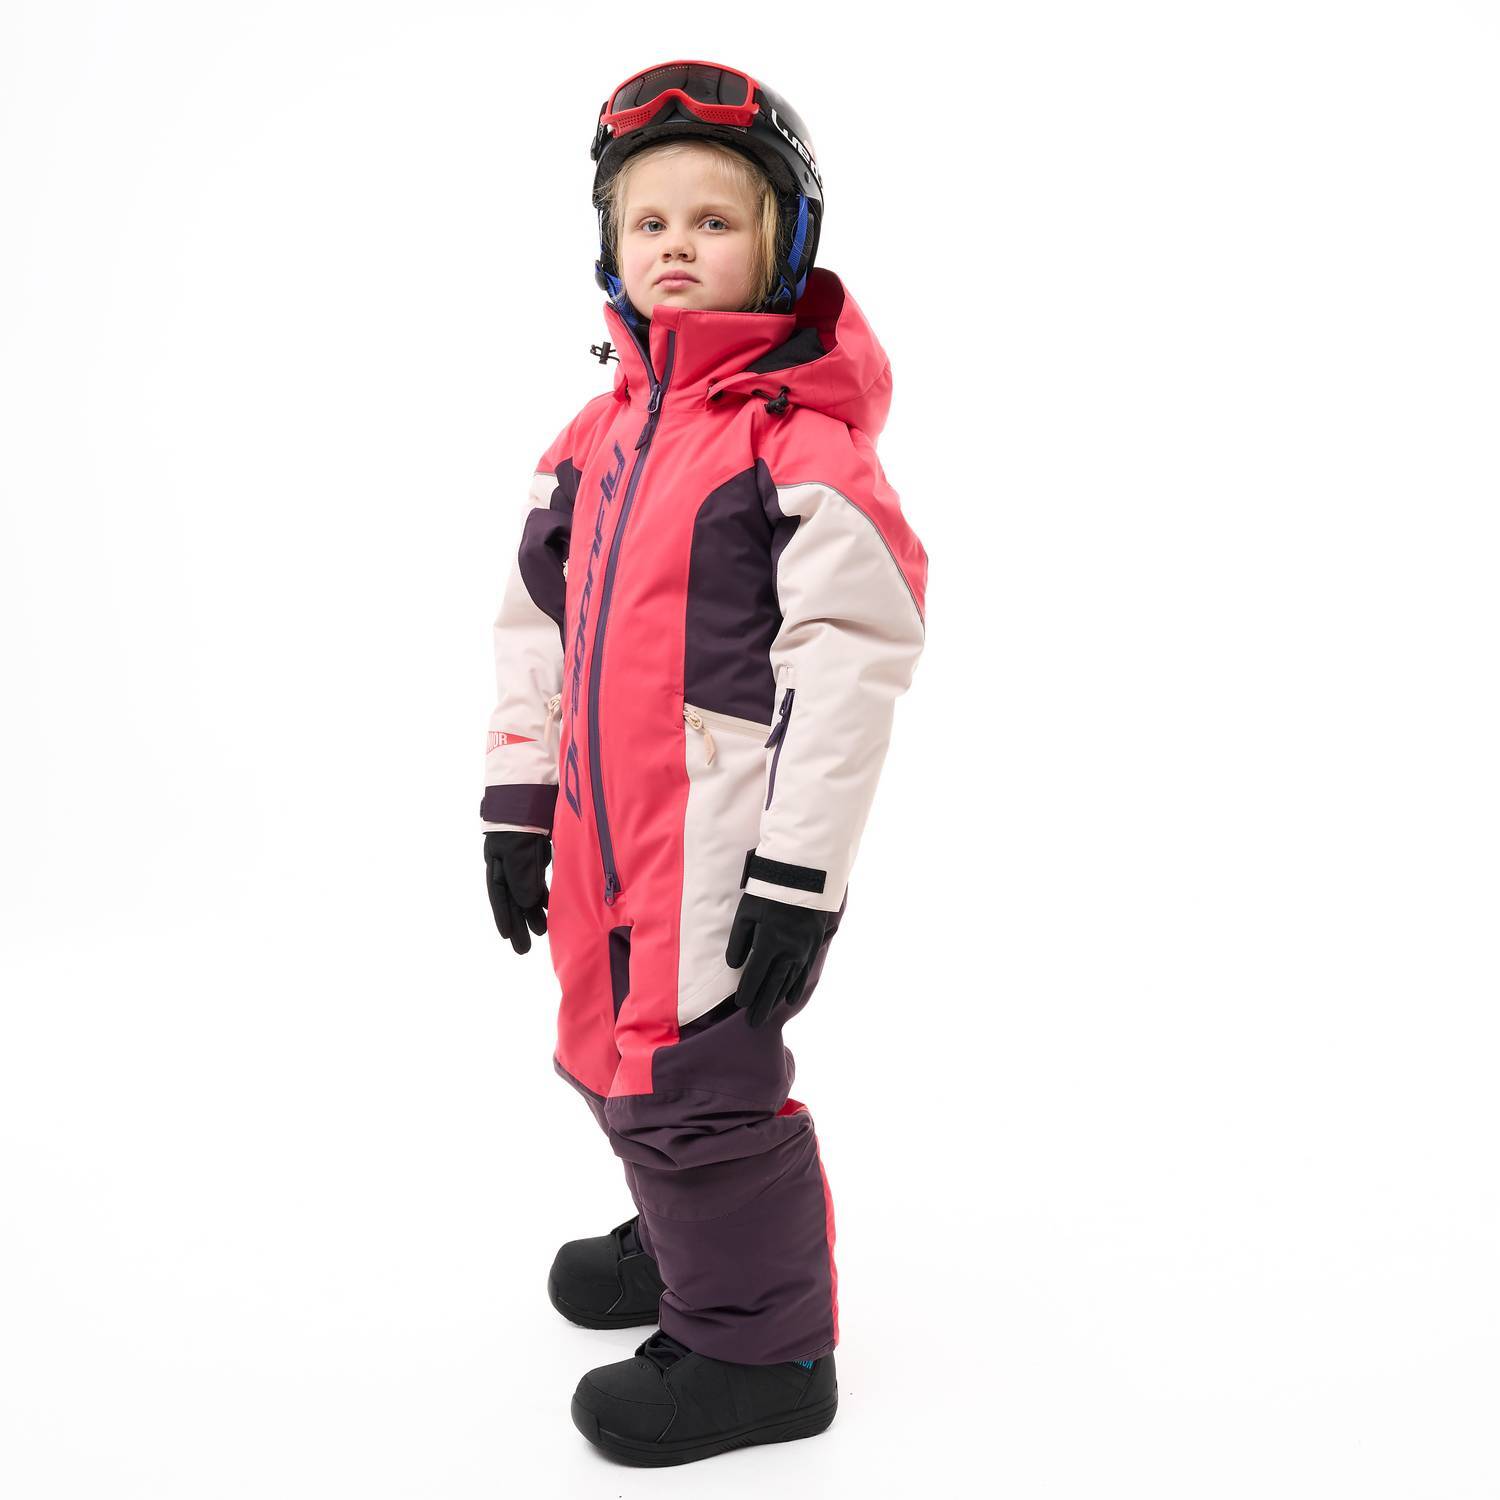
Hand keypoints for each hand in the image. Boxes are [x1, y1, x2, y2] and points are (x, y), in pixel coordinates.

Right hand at [484, 831, 550, 954]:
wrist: (533, 794)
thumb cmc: (522, 821)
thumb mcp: (518, 849)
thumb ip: (522, 876)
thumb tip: (526, 904)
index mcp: (497, 862)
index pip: (499, 895)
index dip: (503, 916)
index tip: (507, 936)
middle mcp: (507, 864)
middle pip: (512, 899)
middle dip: (518, 923)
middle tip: (523, 949)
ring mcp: (522, 860)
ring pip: (526, 892)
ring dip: (533, 912)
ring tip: (541, 932)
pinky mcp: (537, 854)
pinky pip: (537, 881)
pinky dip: (542, 895)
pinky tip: (548, 908)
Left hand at [725, 892, 829, 1027]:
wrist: (805, 876)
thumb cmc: (770, 891)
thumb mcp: (747, 911)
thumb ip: (738, 940)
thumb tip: (735, 965)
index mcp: (769, 942)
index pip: (755, 975)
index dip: (747, 992)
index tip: (740, 1005)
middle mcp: (788, 951)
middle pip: (772, 984)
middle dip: (761, 1004)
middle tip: (754, 1023)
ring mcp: (803, 950)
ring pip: (788, 981)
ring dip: (776, 999)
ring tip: (767, 1014)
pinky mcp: (813, 945)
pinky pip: (804, 972)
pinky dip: (796, 987)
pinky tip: (790, 999)